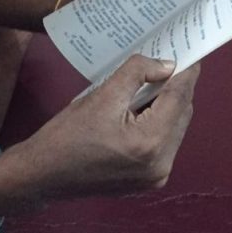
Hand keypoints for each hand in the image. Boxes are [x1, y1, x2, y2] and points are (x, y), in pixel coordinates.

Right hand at [12, 55, 198, 200]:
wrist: (42, 175)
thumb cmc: (66, 135)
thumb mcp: (101, 96)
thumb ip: (136, 74)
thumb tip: (166, 65)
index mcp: (150, 141)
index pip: (179, 98)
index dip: (186, 72)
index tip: (190, 51)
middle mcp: (161, 163)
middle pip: (181, 114)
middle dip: (176, 88)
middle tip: (167, 63)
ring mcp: (156, 176)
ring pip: (175, 130)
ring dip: (168, 106)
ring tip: (152, 85)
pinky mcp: (148, 181)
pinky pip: (164, 144)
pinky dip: (158, 125)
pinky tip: (142, 110)